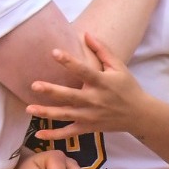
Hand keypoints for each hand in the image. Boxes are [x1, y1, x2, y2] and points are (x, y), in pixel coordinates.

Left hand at [27, 33, 152, 138]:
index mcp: (102, 83)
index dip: (69, 62)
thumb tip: (86, 34)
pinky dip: (55, 135)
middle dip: (52, 91)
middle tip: (34, 85)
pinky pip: (69, 133)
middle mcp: (95, 100)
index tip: (54, 52)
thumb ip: (102, 51)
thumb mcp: (119, 67)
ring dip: (47, 113)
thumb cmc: (128, 88)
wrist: (139, 115)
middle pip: (70, 96)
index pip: (84, 71)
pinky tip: (38, 134)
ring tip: (29, 109)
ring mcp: (90, 116)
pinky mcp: (89, 127)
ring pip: (66, 115)